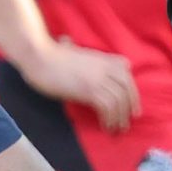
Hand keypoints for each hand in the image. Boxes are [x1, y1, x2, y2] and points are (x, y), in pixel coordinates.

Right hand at [16, 43, 139, 131]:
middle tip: (127, 121)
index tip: (132, 106)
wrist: (39, 57)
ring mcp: (97, 78)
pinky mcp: (88, 90)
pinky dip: (109, 119)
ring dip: (119, 117)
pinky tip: (105, 126)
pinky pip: (107, 106)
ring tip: (116, 129)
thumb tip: (68, 41)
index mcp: (102, 58)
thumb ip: (77, 49)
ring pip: (118, 100)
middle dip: (130, 106)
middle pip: (126, 87)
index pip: (126, 73)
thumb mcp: (70, 49)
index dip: (132, 91)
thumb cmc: (50, 55)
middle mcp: (104, 67)